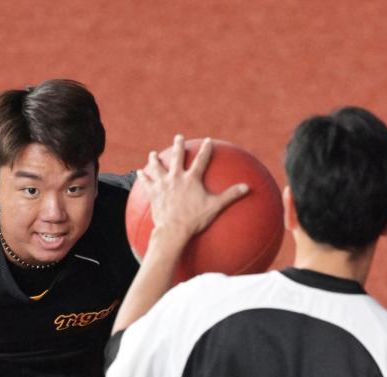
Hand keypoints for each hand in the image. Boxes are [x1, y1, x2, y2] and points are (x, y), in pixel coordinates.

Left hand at [139, 135, 248, 249]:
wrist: (172, 230)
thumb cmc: (194, 220)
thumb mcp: (214, 207)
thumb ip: (230, 196)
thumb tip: (247, 188)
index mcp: (191, 179)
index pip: (201, 160)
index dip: (205, 150)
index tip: (207, 141)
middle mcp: (176, 177)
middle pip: (177, 157)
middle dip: (178, 146)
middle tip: (178, 137)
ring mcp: (163, 185)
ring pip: (158, 168)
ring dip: (155, 160)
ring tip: (153, 154)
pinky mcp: (153, 194)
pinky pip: (147, 183)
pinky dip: (143, 177)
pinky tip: (139, 172)